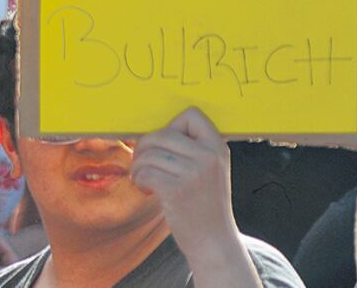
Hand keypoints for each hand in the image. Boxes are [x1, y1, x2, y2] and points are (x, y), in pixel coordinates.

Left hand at [131, 109, 260, 286]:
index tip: (167, 147)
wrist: (214, 242)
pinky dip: (138, 179)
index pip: (191, 114)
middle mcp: (209, 157)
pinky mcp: (177, 190)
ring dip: (138, 166)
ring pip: (149, 153)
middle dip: (145, 147)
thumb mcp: (210, 169)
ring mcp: (194, 173)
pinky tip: (144, 188)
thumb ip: (191, 148)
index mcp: (218, 148)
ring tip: (143, 178)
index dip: (172, 126)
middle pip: (161, 133)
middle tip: (144, 164)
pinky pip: (145, 171)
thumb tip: (150, 131)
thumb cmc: (204, 203)